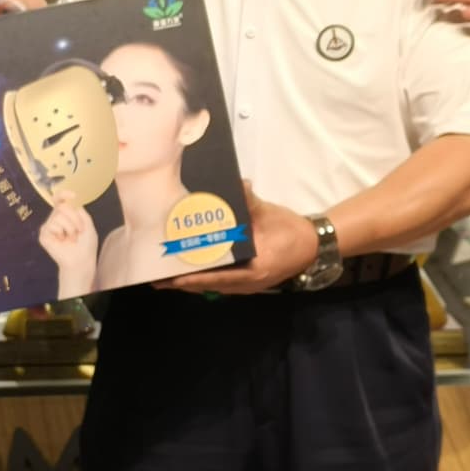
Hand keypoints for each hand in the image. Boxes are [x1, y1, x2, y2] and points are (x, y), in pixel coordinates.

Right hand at [37, 194, 98, 296]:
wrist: (81, 260)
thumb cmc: (86, 244)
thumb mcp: (87, 223)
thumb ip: (79, 210)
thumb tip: (70, 199)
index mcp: (66, 214)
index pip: (60, 199)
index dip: (64, 194)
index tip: (72, 195)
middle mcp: (56, 218)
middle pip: (62, 206)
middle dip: (75, 218)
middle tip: (79, 231)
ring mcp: (49, 226)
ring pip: (58, 216)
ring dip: (70, 227)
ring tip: (72, 238)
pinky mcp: (43, 234)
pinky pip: (52, 225)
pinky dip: (61, 233)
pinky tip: (62, 241)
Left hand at [167, 183, 317, 294]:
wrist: (313, 245)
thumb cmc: (291, 231)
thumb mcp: (270, 214)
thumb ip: (250, 202)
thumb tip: (238, 184)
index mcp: (253, 270)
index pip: (217, 278)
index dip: (193, 279)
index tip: (171, 279)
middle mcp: (247, 283)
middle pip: (209, 286)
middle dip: (182, 283)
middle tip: (156, 278)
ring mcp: (246, 285)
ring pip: (212, 286)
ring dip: (190, 281)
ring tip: (165, 276)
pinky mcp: (246, 280)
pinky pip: (220, 282)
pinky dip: (203, 278)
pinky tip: (188, 270)